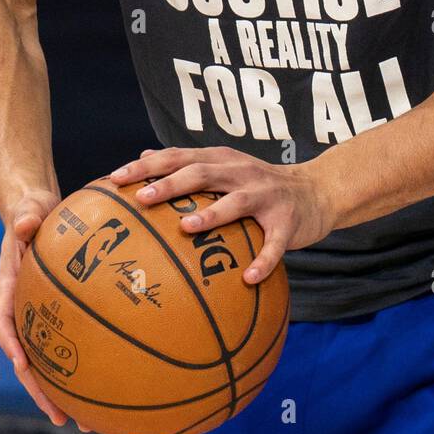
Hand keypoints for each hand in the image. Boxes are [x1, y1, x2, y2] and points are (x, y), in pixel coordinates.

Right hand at [0, 188, 90, 431]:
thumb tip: (25, 222)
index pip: (4, 323)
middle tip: (63, 418)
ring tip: (89, 423)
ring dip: (66, 394)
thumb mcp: (28, 210)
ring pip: (51, 364)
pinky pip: (73, 348)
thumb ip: (26, 218)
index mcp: (9, 289)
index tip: (23, 365)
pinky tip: (113, 387)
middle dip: (42, 391)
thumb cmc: (32, 212)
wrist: (37, 213)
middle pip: (28, 360)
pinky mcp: (61, 318)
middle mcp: (23, 311)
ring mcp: (41, 318)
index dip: (12, 346)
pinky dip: (87, 370)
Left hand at [109, 146, 335, 284]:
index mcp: (222, 160)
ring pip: (236, 202)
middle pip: (202, 172)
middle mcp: (242, 173)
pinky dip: (263, 260)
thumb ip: (190, 162)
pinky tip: (248, 278)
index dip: (147, 165)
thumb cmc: (260, 185)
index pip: (178, 156)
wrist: (318, 191)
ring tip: (186, 228)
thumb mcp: (226, 167)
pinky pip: (274, 245)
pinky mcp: (287, 222)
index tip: (115, 178)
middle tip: (142, 198)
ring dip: (211, 215)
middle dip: (170, 184)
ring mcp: (266, 196)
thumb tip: (145, 155)